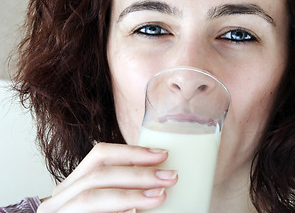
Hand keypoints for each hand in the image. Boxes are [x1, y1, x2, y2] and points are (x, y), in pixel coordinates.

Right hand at [37, 143, 177, 212]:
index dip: (132, 152)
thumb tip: (160, 176)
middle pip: (98, 175)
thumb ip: (122, 187)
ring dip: (129, 195)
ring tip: (159, 195)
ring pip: (90, 197)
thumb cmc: (101, 211)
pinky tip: (133, 212)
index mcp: (74, 184)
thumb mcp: (107, 198)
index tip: (162, 155)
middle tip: (169, 177)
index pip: (100, 155)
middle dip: (138, 174)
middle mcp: (61, 198)